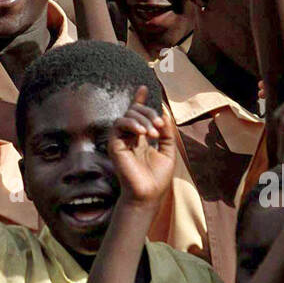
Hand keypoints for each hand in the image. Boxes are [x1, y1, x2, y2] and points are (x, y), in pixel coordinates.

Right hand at [109, 85, 176, 209]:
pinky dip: (131, 123)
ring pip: (128, 115)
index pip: (138, 114)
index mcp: (141, 138)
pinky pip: (119, 124)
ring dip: (143, 119)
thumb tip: (164, 113)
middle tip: (160, 126)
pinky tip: (142, 133)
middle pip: (135, 111)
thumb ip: (167, 132)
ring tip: (154, 133)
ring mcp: (121, 140)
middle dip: (149, 112)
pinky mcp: (114, 144)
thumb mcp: (169, 151)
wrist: (148, 195)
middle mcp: (130, 137)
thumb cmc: (157, 178)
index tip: (145, 87)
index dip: (140, 99)